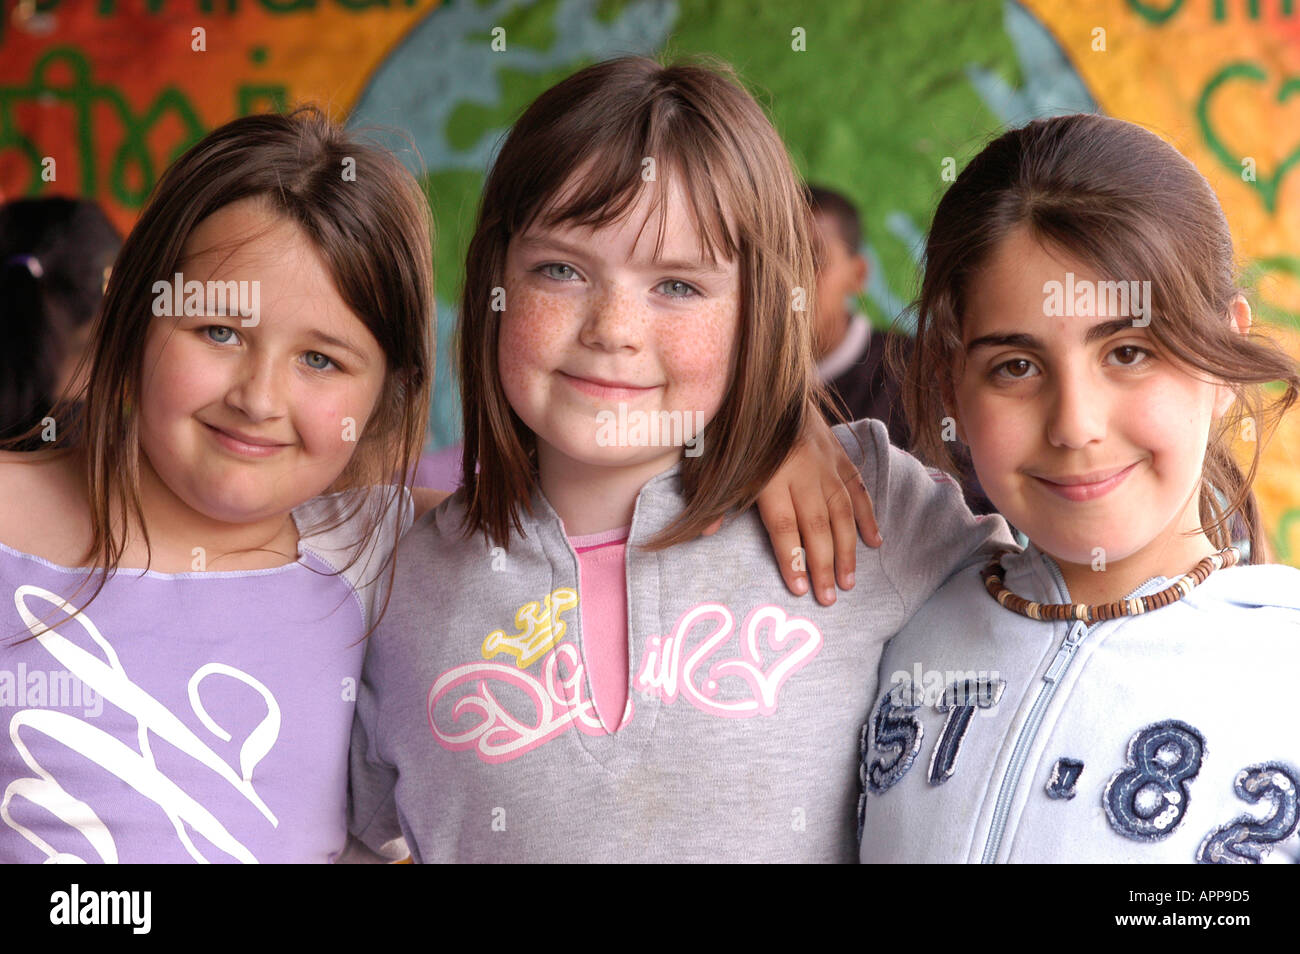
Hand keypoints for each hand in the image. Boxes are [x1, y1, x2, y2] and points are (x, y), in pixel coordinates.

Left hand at [703, 409, 880, 604]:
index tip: (798, 588)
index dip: (792, 558)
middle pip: (815, 524)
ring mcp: (824, 460)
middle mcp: (800, 467)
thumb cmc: (734, 424)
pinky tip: (875, 542)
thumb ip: (714, 494)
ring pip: (841, 511)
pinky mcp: (838, 452)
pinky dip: (867, 515)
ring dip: (847, 549)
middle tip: (828, 598)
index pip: (783, 524)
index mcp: (768, 471)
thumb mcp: (712, 456)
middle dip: (822, 565)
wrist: (766, 378)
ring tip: (848, 581)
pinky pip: (857, 487)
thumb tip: (706, 532)